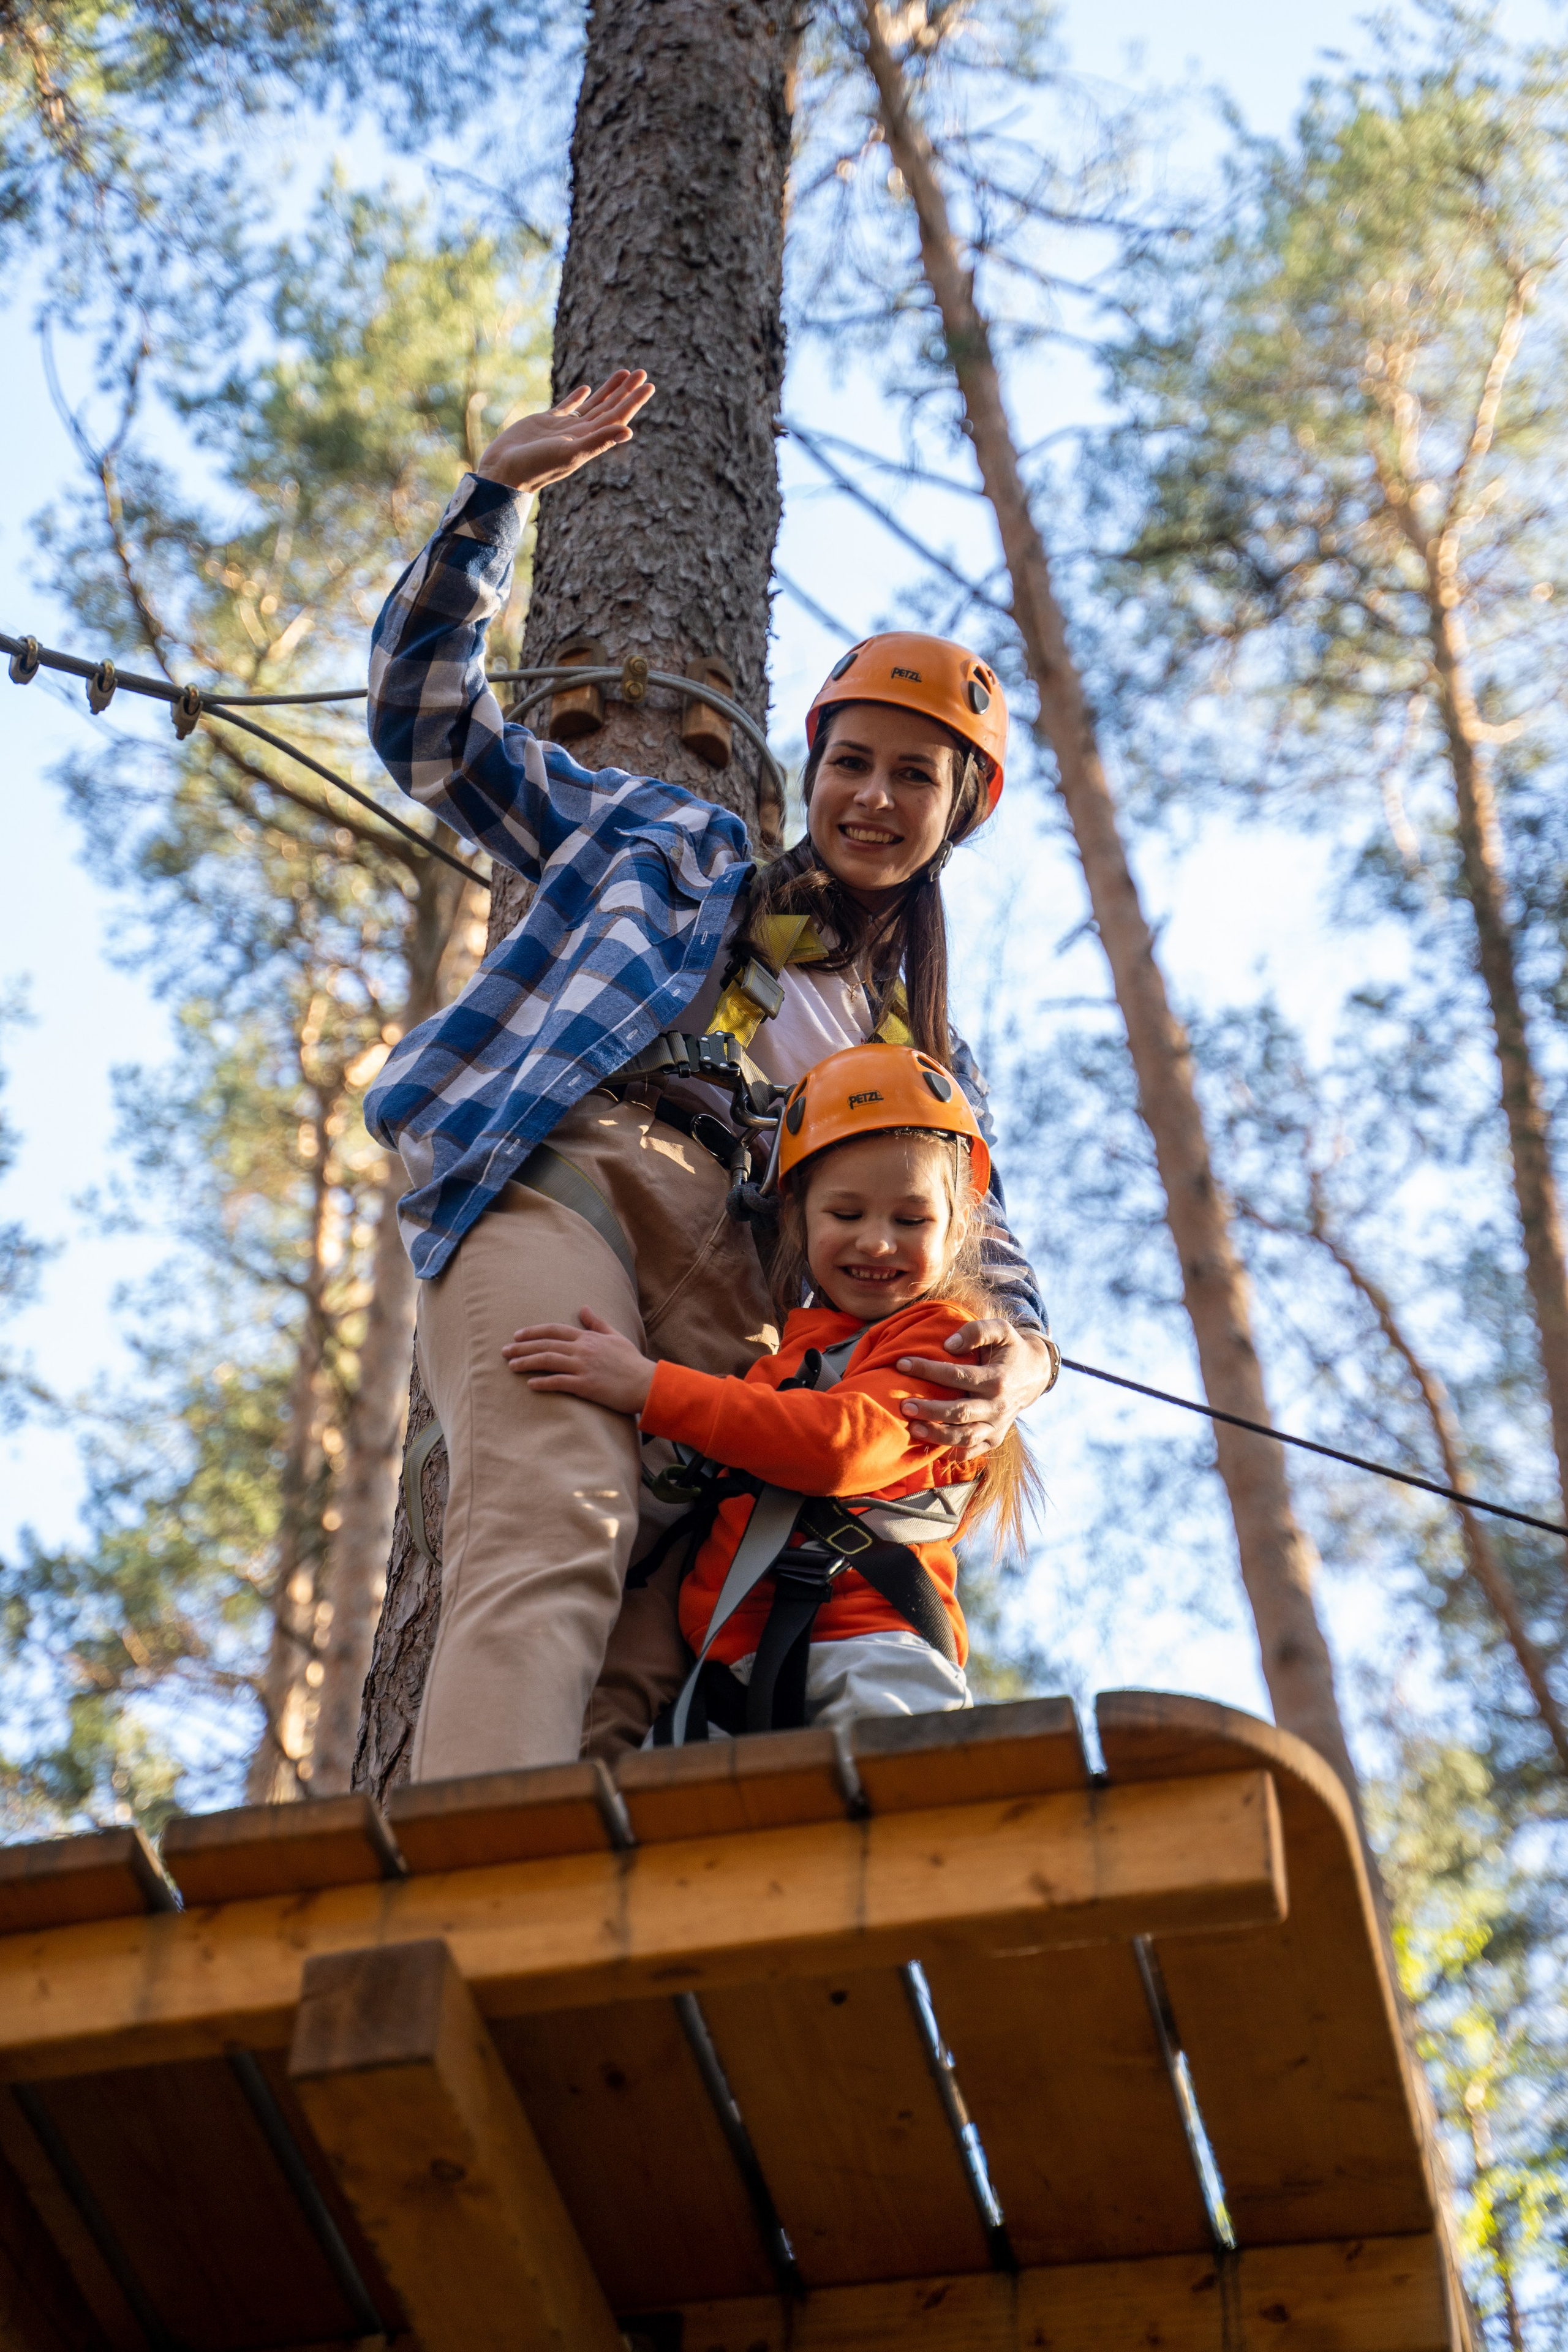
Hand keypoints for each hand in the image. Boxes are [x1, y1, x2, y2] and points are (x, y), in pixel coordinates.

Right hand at [476, 370, 654, 493]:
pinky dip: (578, 397)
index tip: (648, 385)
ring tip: (623, 373)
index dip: (633, 401)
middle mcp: (580, 434)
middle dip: (626, 391)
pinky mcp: (546, 422)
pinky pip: (567, 407)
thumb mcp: (570, 453)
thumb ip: (598, 441)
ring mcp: (564, 428)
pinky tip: (587, 388)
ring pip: (592, 405)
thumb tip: (628, 431)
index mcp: (589, 441)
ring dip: (608, 390)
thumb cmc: (537, 466)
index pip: (617, 417)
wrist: (505, 471)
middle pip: (609, 409)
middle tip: (642, 373)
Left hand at [501, 1307, 656, 1415]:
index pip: (554, 1330)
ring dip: (526, 1363)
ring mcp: (583, 1367)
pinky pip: (559, 1382)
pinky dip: (542, 1382)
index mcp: (588, 1338)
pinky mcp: (586, 1386)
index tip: (517, 1335)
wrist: (646, 1383)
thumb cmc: (631, 1361)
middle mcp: (582, 1349)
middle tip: (504, 1352)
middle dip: (521, 1347)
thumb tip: (583, 1307)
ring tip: (511, 1366)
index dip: (533, 1332)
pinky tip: (530, 1384)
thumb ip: (597, 1322)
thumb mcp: (615, 1336)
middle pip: (545, 1344)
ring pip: (547, 1361)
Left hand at [895, 1322, 1057, 1453]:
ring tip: (912, 1428)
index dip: (928, 1370)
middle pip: (960, 1412)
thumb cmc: (1010, 1348)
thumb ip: (977, 1331)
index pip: (957, 1376)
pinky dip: (952, 1454)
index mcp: (998, 1379)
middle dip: (930, 1410)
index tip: (902, 1364)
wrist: (1034, 1373)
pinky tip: (930, 1449)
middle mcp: (998, 1406)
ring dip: (937, 1435)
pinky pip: (973, 1451)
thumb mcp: (1002, 1330)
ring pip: (965, 1437)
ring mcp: (997, 1425)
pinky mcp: (995, 1438)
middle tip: (903, 1406)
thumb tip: (949, 1345)